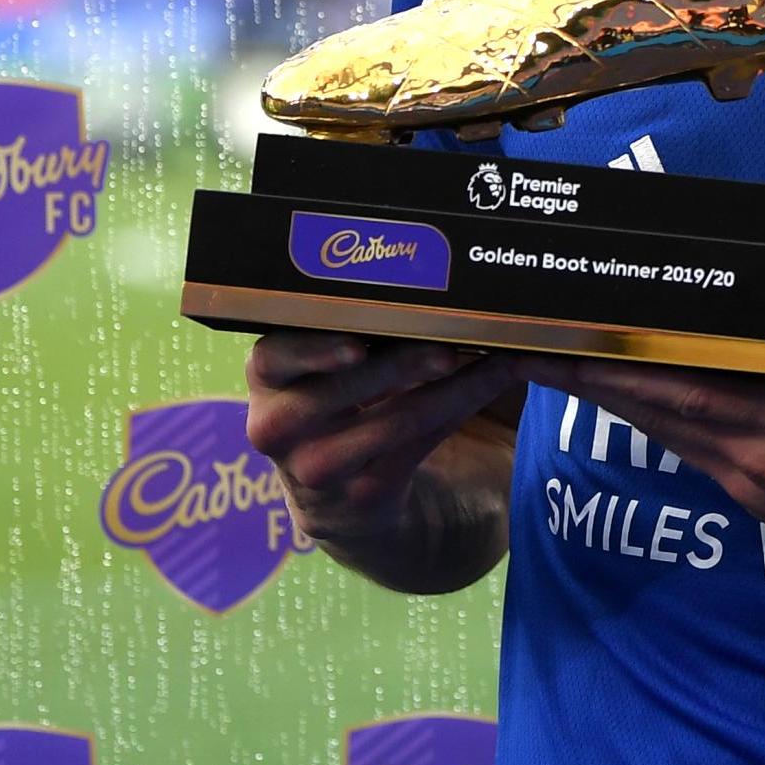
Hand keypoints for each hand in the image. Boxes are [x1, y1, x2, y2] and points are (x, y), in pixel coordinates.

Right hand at [243, 332, 525, 544]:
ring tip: (497, 356)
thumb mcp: (325, 366)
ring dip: (454, 385)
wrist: (339, 494)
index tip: (357, 343)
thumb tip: (423, 270)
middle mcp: (279, 426)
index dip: (314, 350)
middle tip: (448, 341)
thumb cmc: (343, 397)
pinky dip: (463, 405)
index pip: (274, 357)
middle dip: (401, 363)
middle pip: (341, 392)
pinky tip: (495, 380)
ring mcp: (318, 466)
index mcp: (267, 377)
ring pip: (394, 420)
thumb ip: (354, 325)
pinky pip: (422, 443)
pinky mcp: (364, 493)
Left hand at [507, 240, 764, 622]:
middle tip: (530, 348)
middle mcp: (756, 453)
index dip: (630, 358)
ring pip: (664, 433)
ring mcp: (749, 482)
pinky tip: (631, 404)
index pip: (692, 383)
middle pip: (655, 409)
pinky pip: (689, 451)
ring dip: (609, 401)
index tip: (586, 328)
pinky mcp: (753, 500)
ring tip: (559, 369)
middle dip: (589, 378)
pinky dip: (652, 423)